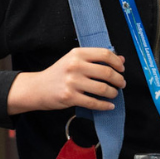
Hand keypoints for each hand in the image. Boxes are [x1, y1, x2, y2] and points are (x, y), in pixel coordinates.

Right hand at [7, 48, 125, 113]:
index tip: (121, 69)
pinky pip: (94, 102)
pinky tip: (109, 105)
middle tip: (121, 84)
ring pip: (102, 88)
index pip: (105, 54)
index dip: (117, 63)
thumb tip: (120, 59)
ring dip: (113, 93)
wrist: (38, 88)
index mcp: (77, 54)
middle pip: (106, 72)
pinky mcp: (70, 97)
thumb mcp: (74, 60)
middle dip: (118, 80)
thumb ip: (96, 58)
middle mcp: (75, 66)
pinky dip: (105, 105)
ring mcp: (72, 82)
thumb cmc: (58, 74)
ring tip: (114, 94)